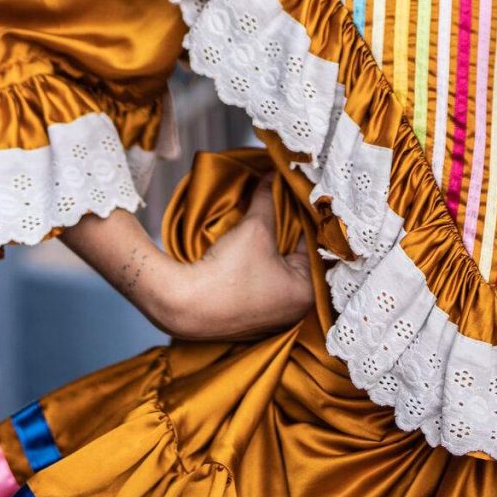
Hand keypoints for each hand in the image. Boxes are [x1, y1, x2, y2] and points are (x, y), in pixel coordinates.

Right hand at [140, 184, 310, 341]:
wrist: (185, 305)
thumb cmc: (227, 273)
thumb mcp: (254, 228)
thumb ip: (267, 200)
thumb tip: (272, 177)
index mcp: (305, 293)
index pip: (312, 246)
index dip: (302, 219)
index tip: (294, 199)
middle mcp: (293, 310)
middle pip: (295, 260)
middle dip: (286, 234)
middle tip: (280, 207)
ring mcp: (270, 318)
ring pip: (276, 271)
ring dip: (270, 250)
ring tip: (263, 223)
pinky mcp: (249, 319)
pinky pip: (260, 284)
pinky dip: (257, 266)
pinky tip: (247, 249)